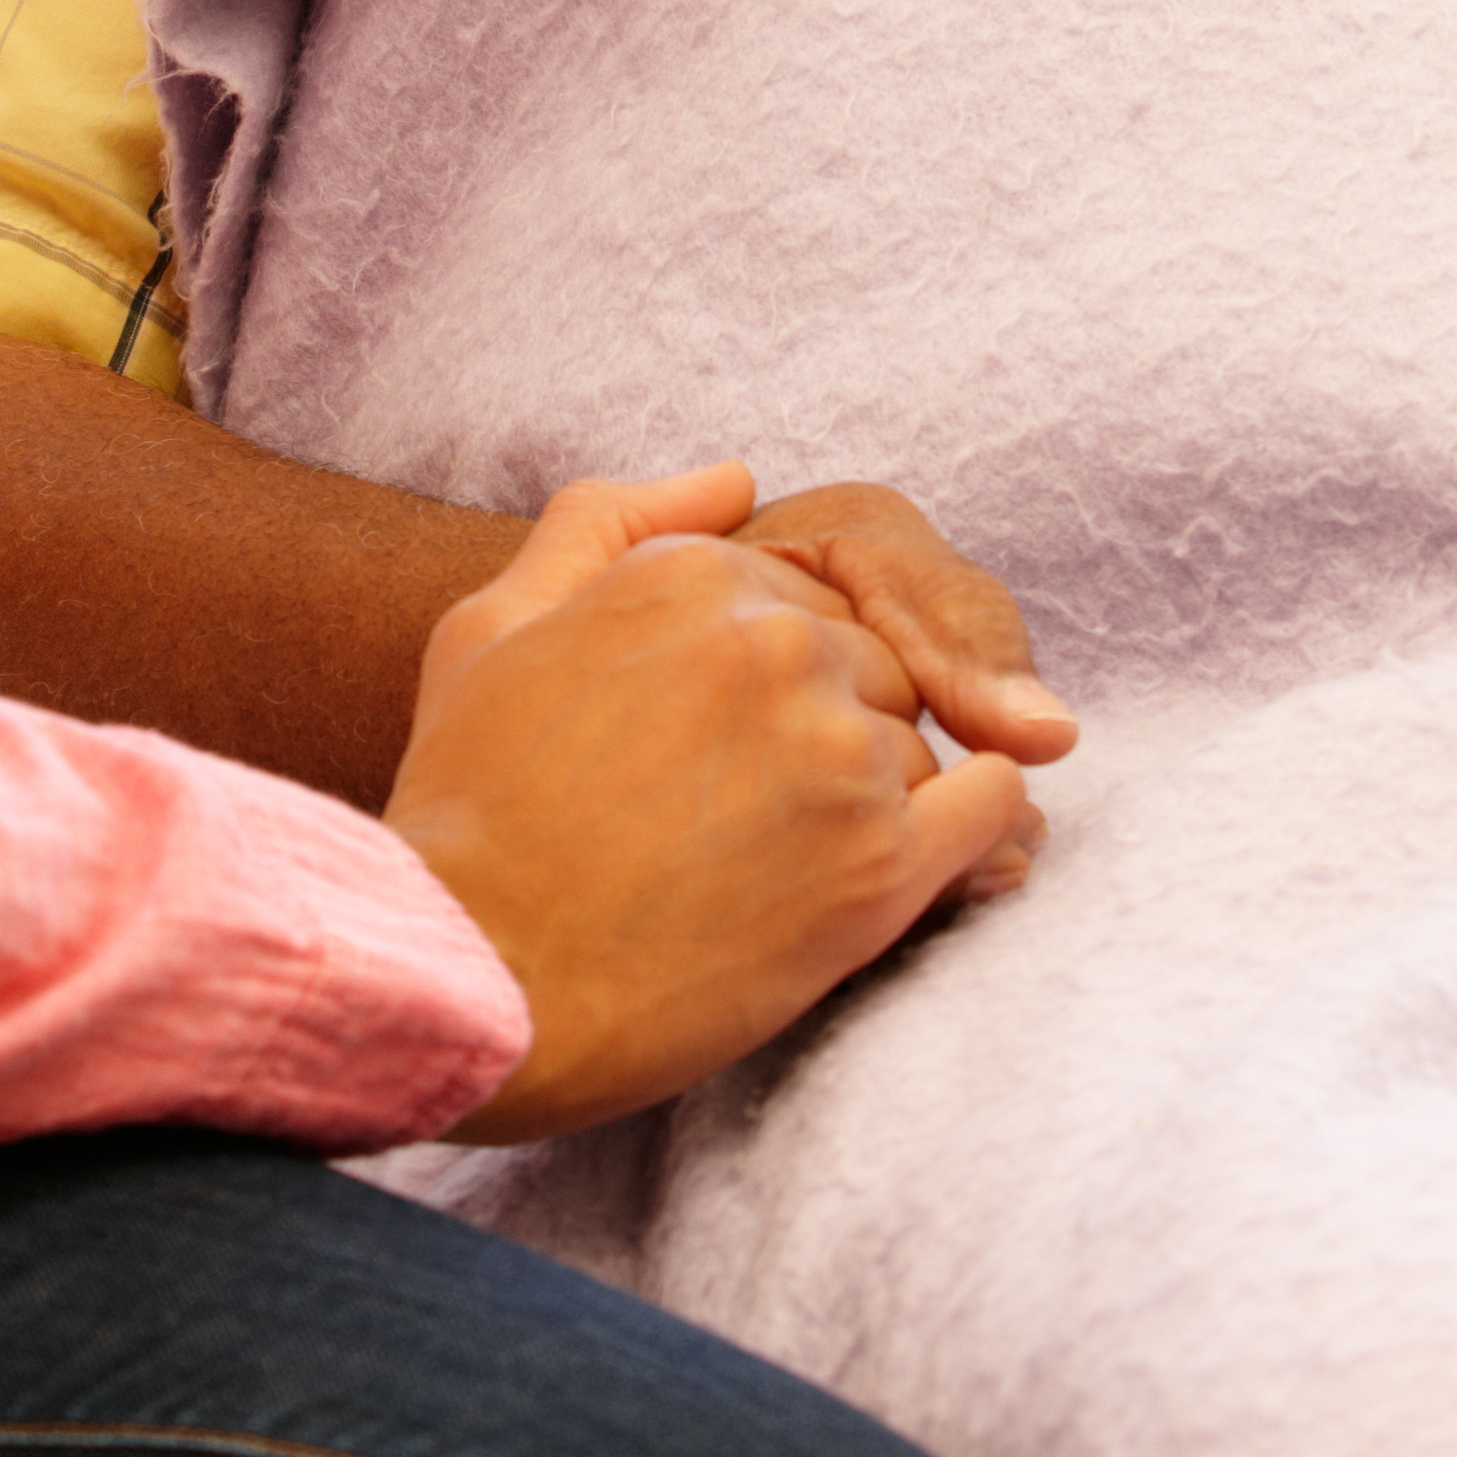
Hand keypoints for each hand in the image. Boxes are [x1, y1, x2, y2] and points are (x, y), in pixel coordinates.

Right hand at [384, 463, 1041, 1142]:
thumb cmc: (466, 810)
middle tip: (751, 821)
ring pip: (919, 744)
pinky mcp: (881, 864)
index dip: (767, 684)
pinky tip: (925, 866)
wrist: (474, 980)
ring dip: (877, 800)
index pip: (802, 601)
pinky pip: (990, 809)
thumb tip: (736, 476)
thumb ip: (610, 522)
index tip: (721, 753)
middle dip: (828, 732)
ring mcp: (836, 751)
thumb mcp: (492, 624)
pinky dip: (978, 833)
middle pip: (871, 667)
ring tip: (789, 870)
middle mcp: (778, 642)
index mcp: (693, 576)